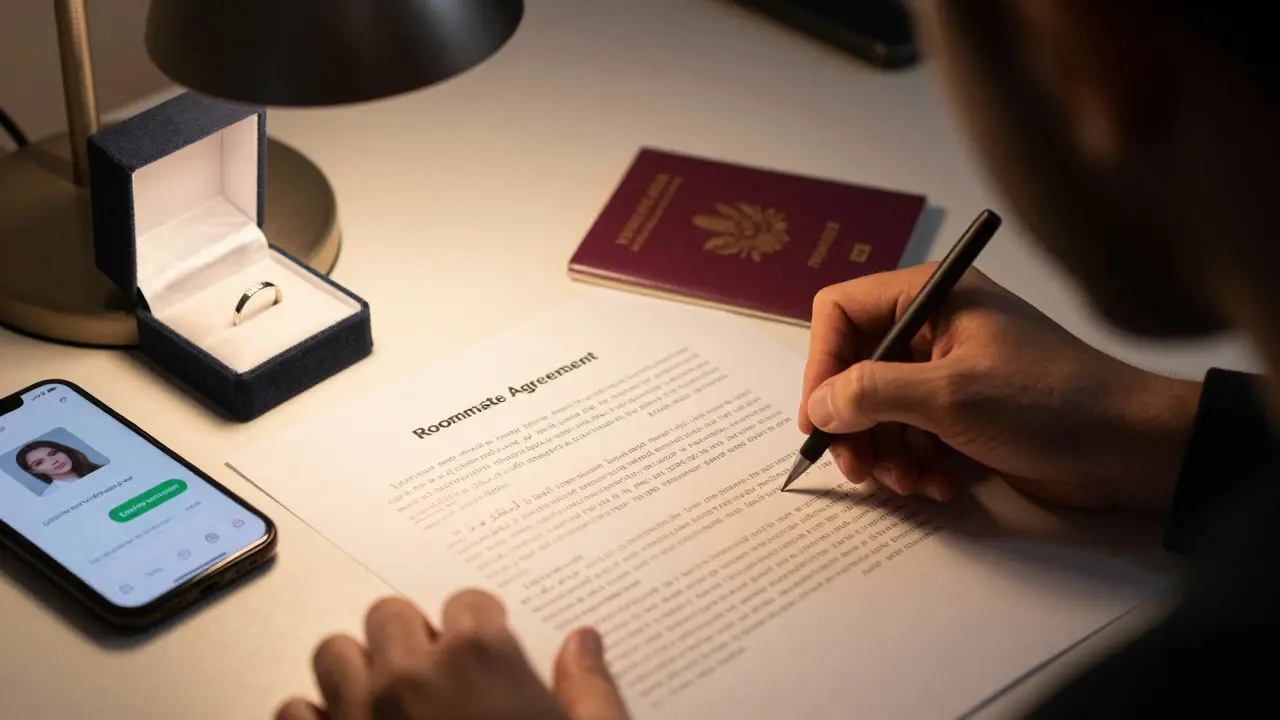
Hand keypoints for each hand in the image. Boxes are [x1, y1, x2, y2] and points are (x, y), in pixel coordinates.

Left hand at [276, 590, 628, 719]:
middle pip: (390, 614)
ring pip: (335, 653)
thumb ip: (589, 690)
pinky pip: (294, 711)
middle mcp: (411, 675)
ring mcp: (359, 713)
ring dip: (356, 670)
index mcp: (480, 659)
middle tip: (432, 672)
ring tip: (383, 697)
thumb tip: (583, 644)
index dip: (479, 627)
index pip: (467, 602)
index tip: (484, 648)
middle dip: (410, 638)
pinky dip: (315, 718)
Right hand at [800, 265, 1201, 511]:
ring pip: (879, 408)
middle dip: (853, 422)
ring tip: (909, 481)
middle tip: (858, 469)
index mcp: (930, 297)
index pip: (842, 312)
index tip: (819, 420)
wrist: (1132, 448)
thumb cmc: (1049, 403)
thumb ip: (874, 393)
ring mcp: (948, 370)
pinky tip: (938, 484)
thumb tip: (819, 406)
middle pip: (855, 367)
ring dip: (884, 451)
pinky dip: (915, 463)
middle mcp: (933, 326)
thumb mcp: (951, 395)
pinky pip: (911, 434)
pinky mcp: (964, 411)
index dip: (821, 365)